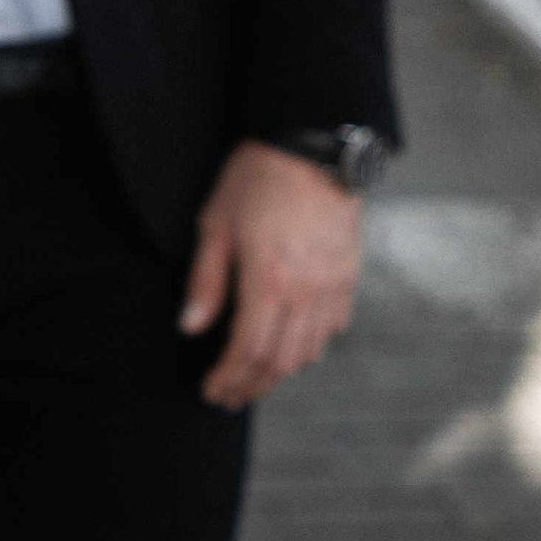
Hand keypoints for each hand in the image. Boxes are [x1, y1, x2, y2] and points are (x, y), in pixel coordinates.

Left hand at [181, 139, 362, 410]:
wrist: (316, 144)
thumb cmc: (258, 177)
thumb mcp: (216, 223)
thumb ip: (206, 281)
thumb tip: (191, 326)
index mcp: (267, 281)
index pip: (247, 351)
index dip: (228, 379)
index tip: (211, 391)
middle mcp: (305, 291)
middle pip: (279, 362)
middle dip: (251, 386)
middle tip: (230, 396)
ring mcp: (332, 286)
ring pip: (309, 350)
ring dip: (280, 372)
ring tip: (256, 378)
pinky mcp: (349, 275)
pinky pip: (332, 326)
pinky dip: (310, 345)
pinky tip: (292, 346)